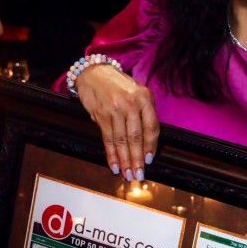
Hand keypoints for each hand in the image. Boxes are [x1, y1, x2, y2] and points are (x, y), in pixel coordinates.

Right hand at [75, 63, 158, 179]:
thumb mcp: (139, 92)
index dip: (151, 146)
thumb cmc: (120, 85)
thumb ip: (145, 113)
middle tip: (138, 175)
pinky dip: (111, 154)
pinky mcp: (100, 115)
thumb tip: (148, 142)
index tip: (150, 160)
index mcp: (144, 98)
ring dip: (124, 160)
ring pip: (121, 140)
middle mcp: (130, 104)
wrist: (95, 72)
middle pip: (136, 137)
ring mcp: (114, 110)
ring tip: (127, 174)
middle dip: (137, 159)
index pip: (151, 127)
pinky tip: (114, 165)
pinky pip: (107, 138)